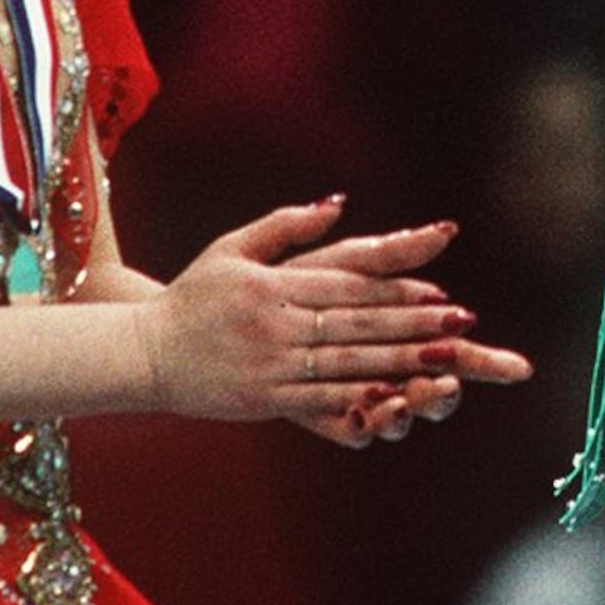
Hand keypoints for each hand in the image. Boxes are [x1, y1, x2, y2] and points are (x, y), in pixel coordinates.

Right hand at [143, 203, 511, 424]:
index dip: (396, 288)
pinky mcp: (263, 398)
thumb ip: (286, 225)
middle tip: (463, 323)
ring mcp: (271, 364)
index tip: (440, 289)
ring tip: (446, 362)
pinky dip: (359, 400)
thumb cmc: (190, 297)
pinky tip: (396, 400)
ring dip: (400, 362)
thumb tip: (337, 204)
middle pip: (356, 324)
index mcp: (272, 285)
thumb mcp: (232, 247)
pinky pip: (319, 401)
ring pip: (346, 364)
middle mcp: (275, 323)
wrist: (141, 353)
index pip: (346, 285)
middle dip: (414, 324)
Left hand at [275, 218, 534, 448]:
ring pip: (398, 417)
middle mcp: (389, 370)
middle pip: (436, 394)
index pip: (458, 351)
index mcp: (405, 333)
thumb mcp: (346, 261)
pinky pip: (352, 430)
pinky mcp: (325, 414)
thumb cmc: (295, 279)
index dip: (487, 363)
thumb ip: (394, 250)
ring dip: (408, 412)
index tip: (514, 369)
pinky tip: (366, 410)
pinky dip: (363, 421)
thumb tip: (447, 229)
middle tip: (452, 388)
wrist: (230, 317)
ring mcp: (359, 396)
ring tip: (407, 401)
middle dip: (447, 395)